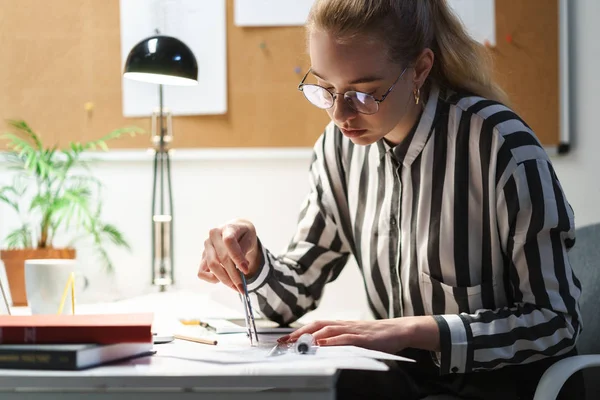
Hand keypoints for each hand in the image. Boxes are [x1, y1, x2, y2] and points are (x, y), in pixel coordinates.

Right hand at [197, 219, 260, 292]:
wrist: (236, 231)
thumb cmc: (244, 235)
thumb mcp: (250, 238)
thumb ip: (244, 249)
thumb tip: (242, 267)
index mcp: (227, 228)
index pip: (229, 241)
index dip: (237, 257)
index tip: (246, 270)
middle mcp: (213, 236)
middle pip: (221, 258)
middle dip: (233, 275)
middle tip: (243, 287)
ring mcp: (206, 246)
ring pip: (212, 266)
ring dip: (224, 280)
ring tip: (236, 287)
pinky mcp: (203, 256)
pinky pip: (202, 272)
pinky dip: (212, 279)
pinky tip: (224, 280)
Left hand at [278, 317, 439, 354]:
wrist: (398, 330)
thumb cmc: (376, 335)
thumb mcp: (354, 336)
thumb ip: (339, 340)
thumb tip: (321, 347)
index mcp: (341, 325)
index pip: (316, 325)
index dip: (300, 331)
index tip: (285, 338)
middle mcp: (344, 324)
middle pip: (317, 325)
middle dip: (300, 333)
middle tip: (286, 341)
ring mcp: (353, 330)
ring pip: (329, 329)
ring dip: (312, 336)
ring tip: (299, 343)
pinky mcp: (362, 337)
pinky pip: (345, 338)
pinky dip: (332, 341)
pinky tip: (323, 345)